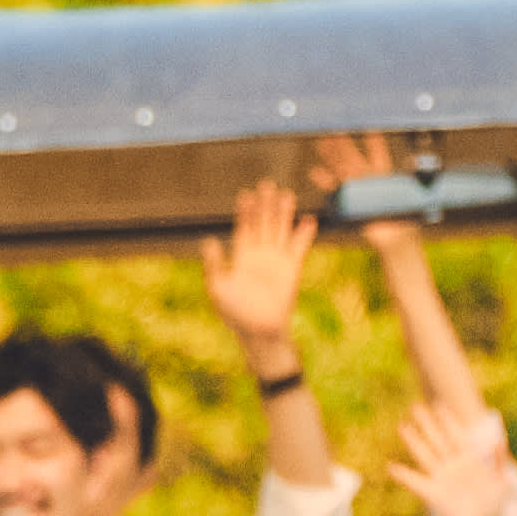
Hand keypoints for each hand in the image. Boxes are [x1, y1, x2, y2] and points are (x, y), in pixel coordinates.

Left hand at [202, 175, 321, 361]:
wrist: (259, 330)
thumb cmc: (235, 313)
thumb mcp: (217, 288)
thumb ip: (213, 264)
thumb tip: (209, 241)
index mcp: (242, 257)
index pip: (245, 229)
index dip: (246, 212)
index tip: (246, 195)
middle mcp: (260, 255)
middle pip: (264, 224)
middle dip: (265, 205)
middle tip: (267, 185)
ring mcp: (277, 261)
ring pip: (281, 231)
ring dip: (283, 214)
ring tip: (286, 194)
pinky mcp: (292, 269)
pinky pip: (299, 248)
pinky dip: (304, 234)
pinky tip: (308, 219)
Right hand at [396, 388, 515, 505]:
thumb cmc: (493, 507)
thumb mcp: (501, 483)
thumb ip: (499, 461)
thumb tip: (499, 441)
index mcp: (469, 459)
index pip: (457, 435)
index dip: (448, 421)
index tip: (439, 405)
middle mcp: (452, 465)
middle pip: (437, 440)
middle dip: (427, 424)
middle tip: (415, 406)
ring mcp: (441, 478)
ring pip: (425, 455)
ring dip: (413, 441)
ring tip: (402, 426)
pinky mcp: (433, 493)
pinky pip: (415, 482)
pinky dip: (403, 475)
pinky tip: (391, 467)